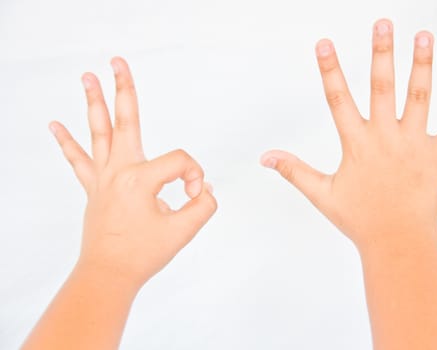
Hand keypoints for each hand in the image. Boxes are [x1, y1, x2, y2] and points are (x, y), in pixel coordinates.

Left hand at [49, 57, 216, 288]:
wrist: (109, 275)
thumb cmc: (142, 254)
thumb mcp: (184, 230)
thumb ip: (204, 204)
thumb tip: (203, 189)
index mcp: (141, 179)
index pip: (181, 162)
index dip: (195, 177)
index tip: (194, 197)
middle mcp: (119, 171)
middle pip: (126, 120)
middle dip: (123, 88)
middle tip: (117, 61)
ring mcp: (103, 178)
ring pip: (99, 132)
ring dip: (93, 103)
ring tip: (87, 77)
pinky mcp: (95, 188)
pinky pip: (79, 160)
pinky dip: (67, 142)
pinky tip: (55, 125)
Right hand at [261, 19, 436, 250]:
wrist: (398, 242)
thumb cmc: (360, 220)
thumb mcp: (321, 194)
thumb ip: (294, 170)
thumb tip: (265, 157)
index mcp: (357, 144)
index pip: (338, 100)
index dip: (330, 70)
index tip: (324, 44)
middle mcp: (385, 137)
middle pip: (382, 87)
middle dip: (381, 53)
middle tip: (383, 23)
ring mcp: (414, 144)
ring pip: (419, 97)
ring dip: (422, 65)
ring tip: (423, 36)